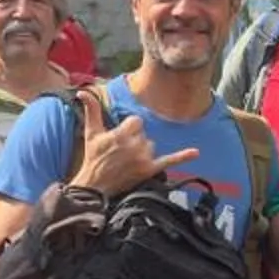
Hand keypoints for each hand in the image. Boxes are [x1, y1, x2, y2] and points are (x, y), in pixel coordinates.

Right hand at [68, 91, 196, 195]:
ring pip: (151, 146)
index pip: (136, 121)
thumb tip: (82, 91)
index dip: (128, 129)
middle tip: (120, 154)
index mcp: (121, 134)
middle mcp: (133, 145)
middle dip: (134, 142)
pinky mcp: (149, 170)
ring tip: (127, 162)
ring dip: (142, 152)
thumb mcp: (90, 133)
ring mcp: (142, 158)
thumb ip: (91, 110)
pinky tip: (195, 152)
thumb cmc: (93, 158)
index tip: (119, 139)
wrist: (95, 186)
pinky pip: (169, 161)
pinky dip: (182, 157)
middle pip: (144, 134)